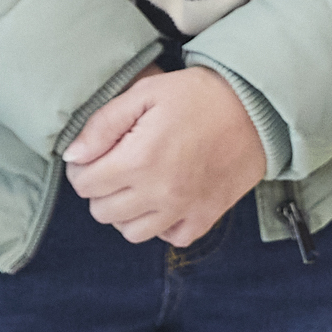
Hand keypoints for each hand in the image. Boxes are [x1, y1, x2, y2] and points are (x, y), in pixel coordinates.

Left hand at [67, 67, 271, 247]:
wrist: (257, 108)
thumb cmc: (200, 95)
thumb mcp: (146, 93)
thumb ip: (103, 124)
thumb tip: (73, 155)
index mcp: (139, 159)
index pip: (84, 183)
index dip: (83, 167)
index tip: (95, 153)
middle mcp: (159, 192)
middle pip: (103, 211)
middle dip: (101, 188)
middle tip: (116, 165)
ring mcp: (183, 209)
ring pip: (131, 232)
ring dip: (126, 211)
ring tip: (137, 185)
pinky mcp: (205, 216)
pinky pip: (170, 238)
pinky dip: (162, 225)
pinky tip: (164, 200)